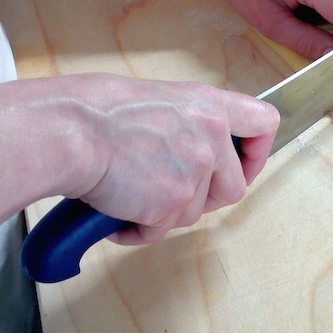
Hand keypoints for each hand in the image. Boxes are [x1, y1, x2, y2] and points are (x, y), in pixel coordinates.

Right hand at [63, 74, 278, 244]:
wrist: (68, 131)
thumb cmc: (96, 112)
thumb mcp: (158, 101)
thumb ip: (189, 125)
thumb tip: (195, 151)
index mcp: (209, 105)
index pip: (264, 123)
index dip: (257, 153)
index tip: (243, 166)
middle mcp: (210, 136)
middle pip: (233, 188)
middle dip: (204, 200)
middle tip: (169, 195)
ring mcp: (194, 171)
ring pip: (194, 214)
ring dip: (163, 213)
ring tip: (129, 192)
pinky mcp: (171, 203)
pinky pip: (159, 231)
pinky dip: (137, 229)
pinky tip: (116, 208)